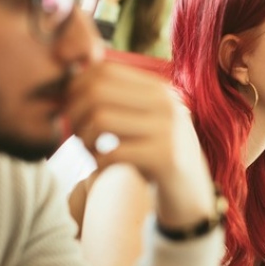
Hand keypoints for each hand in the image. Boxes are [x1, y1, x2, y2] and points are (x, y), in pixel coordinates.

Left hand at [66, 62, 214, 227]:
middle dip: (75, 112)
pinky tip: (100, 166)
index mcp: (159, 90)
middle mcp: (165, 104)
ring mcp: (167, 129)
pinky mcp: (165, 158)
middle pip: (98, 91)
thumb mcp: (146, 122)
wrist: (191, 196)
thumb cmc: (157, 157)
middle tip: (78, 133)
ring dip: (84, 137)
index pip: (105, 70)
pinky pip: (112, 153)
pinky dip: (96, 161)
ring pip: (101, 119)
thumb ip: (121, 101)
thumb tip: (76, 79)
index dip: (77, 87)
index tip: (72, 109)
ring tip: (90, 149)